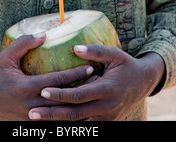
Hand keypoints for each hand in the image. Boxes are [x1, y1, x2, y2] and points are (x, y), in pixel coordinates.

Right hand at [0, 33, 93, 120]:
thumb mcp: (7, 55)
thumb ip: (25, 43)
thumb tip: (44, 34)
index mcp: (26, 86)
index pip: (57, 80)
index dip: (75, 74)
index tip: (90, 67)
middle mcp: (30, 104)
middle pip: (63, 99)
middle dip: (82, 90)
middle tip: (98, 81)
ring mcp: (30, 116)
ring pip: (60, 114)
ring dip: (77, 105)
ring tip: (92, 95)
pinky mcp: (29, 123)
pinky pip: (51, 122)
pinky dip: (66, 117)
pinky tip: (78, 110)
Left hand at [29, 45, 164, 120]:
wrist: (144, 83)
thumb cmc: (126, 65)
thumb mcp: (115, 54)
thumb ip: (95, 51)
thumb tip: (75, 48)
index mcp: (106, 89)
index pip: (78, 95)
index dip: (60, 94)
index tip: (43, 90)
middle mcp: (106, 107)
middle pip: (74, 114)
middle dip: (52, 114)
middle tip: (32, 112)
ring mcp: (106, 118)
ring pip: (78, 123)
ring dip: (58, 123)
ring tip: (38, 120)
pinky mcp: (106, 123)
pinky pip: (85, 126)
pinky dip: (70, 126)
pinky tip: (54, 123)